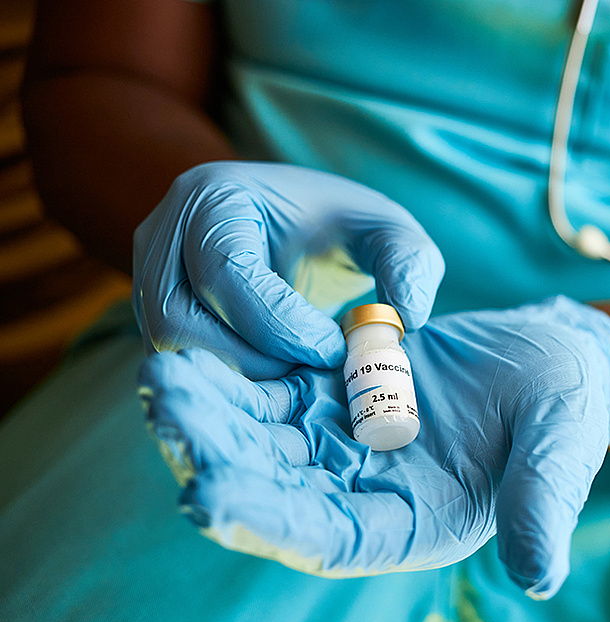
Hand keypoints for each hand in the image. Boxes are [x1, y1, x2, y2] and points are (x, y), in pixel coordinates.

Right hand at [132, 161, 443, 378]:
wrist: (288, 227)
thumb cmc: (336, 226)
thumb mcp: (385, 229)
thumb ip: (409, 262)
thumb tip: (405, 318)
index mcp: (215, 198)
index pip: (224, 270)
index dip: (280, 322)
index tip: (335, 349)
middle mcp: (163, 237)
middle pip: (179, 321)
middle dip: (255, 359)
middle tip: (315, 371)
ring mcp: (147, 281)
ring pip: (171, 352)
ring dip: (238, 377)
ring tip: (297, 376)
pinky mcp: (151, 319)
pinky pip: (178, 365)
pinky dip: (227, 382)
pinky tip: (274, 381)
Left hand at [138, 297, 609, 598]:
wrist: (553, 359)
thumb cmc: (565, 406)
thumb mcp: (564, 447)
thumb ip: (544, 505)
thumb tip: (540, 579)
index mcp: (412, 522)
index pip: (328, 537)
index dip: (270, 519)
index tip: (207, 493)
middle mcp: (364, 493)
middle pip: (275, 485)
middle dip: (217, 452)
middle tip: (165, 409)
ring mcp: (342, 443)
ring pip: (260, 436)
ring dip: (209, 411)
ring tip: (161, 373)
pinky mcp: (332, 396)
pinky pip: (271, 389)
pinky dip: (233, 374)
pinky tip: (191, 348)